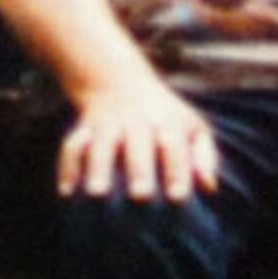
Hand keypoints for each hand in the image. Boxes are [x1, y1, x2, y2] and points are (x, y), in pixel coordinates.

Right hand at [57, 67, 222, 201]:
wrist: (116, 80)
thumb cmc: (164, 115)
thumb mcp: (191, 127)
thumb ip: (203, 157)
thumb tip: (210, 189)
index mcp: (166, 120)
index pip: (174, 144)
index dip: (177, 169)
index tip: (178, 198)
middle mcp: (135, 121)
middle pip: (137, 144)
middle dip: (138, 169)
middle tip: (141, 197)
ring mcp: (106, 124)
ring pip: (101, 144)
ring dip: (99, 167)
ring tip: (97, 194)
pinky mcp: (82, 129)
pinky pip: (71, 146)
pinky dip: (68, 167)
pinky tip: (67, 193)